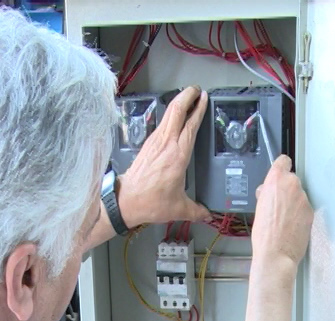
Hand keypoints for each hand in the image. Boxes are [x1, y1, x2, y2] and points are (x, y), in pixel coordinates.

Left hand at [118, 86, 210, 227]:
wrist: (126, 201)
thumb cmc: (151, 202)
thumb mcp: (179, 208)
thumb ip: (197, 210)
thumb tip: (208, 215)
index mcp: (178, 155)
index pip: (191, 125)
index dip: (199, 109)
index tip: (205, 98)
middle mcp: (166, 144)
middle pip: (177, 110)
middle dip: (187, 96)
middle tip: (197, 89)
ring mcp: (155, 142)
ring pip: (168, 114)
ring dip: (178, 102)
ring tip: (188, 97)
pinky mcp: (148, 145)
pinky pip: (162, 123)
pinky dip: (170, 114)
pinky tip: (174, 117)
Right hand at [252, 155, 312, 269]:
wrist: (276, 253)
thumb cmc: (264, 234)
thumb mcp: (258, 207)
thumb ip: (266, 194)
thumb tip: (268, 192)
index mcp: (276, 180)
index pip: (283, 161)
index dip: (281, 168)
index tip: (280, 172)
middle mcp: (292, 185)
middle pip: (292, 180)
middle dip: (286, 190)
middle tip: (277, 205)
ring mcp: (304, 198)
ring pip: (299, 195)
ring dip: (293, 203)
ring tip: (283, 219)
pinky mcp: (310, 211)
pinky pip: (304, 208)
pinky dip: (299, 214)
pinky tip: (291, 225)